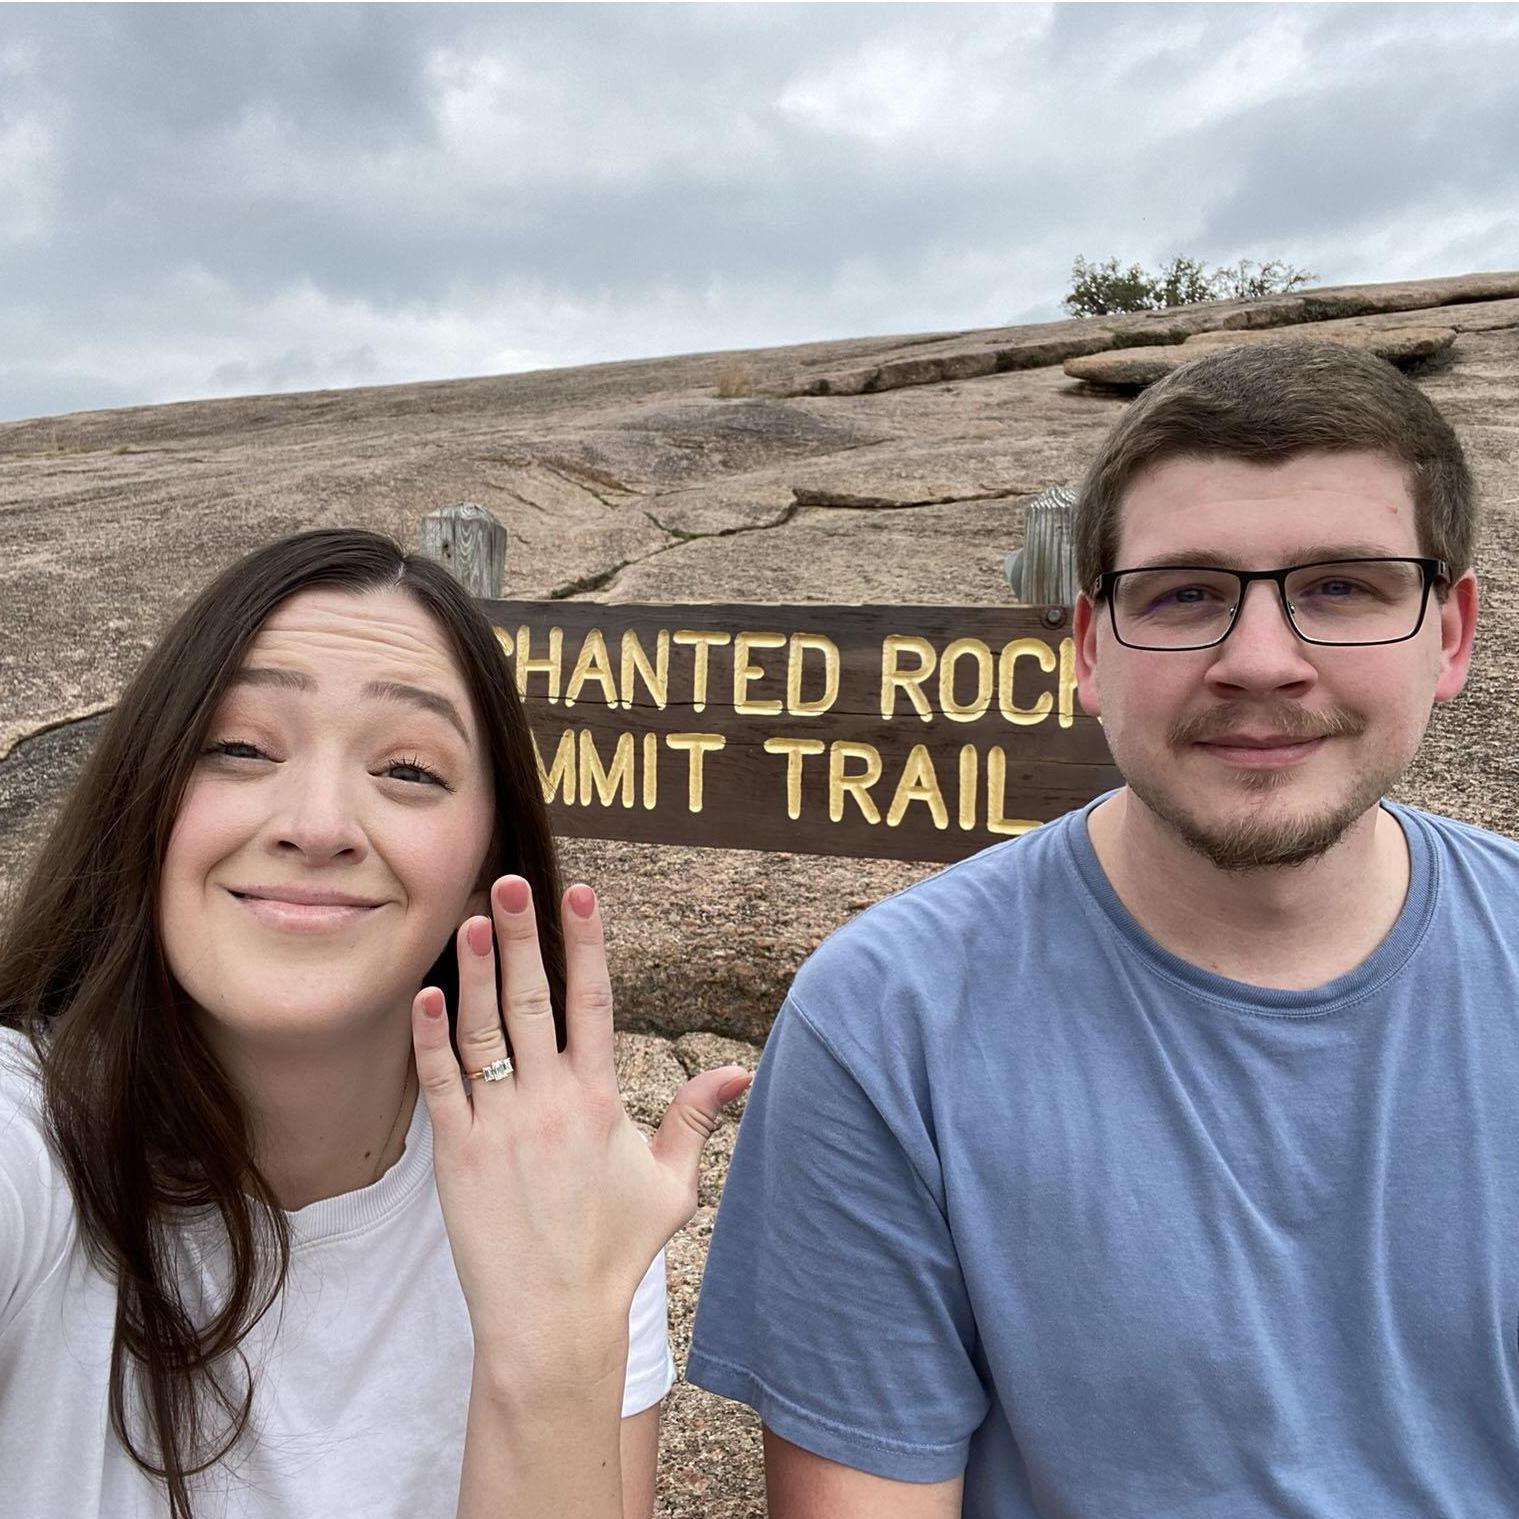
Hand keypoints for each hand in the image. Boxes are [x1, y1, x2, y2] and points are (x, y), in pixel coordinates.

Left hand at [411, 874, 749, 1390]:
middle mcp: (550, 1100)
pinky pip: (441, 1084)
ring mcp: (501, 1125)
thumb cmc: (615, 1250)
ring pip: (484, 1031)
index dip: (586, 944)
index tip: (578, 894)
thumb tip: (736, 1069)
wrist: (553, 1320)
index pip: (595, 1002)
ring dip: (477, 972)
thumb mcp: (671, 1184)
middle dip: (523, 935)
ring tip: (472, 919)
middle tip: (511, 882)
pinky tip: (427, 995)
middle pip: (533, 999)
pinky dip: (431, 1038)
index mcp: (601, 1098)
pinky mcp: (458, 1154)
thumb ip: (696, 1117)